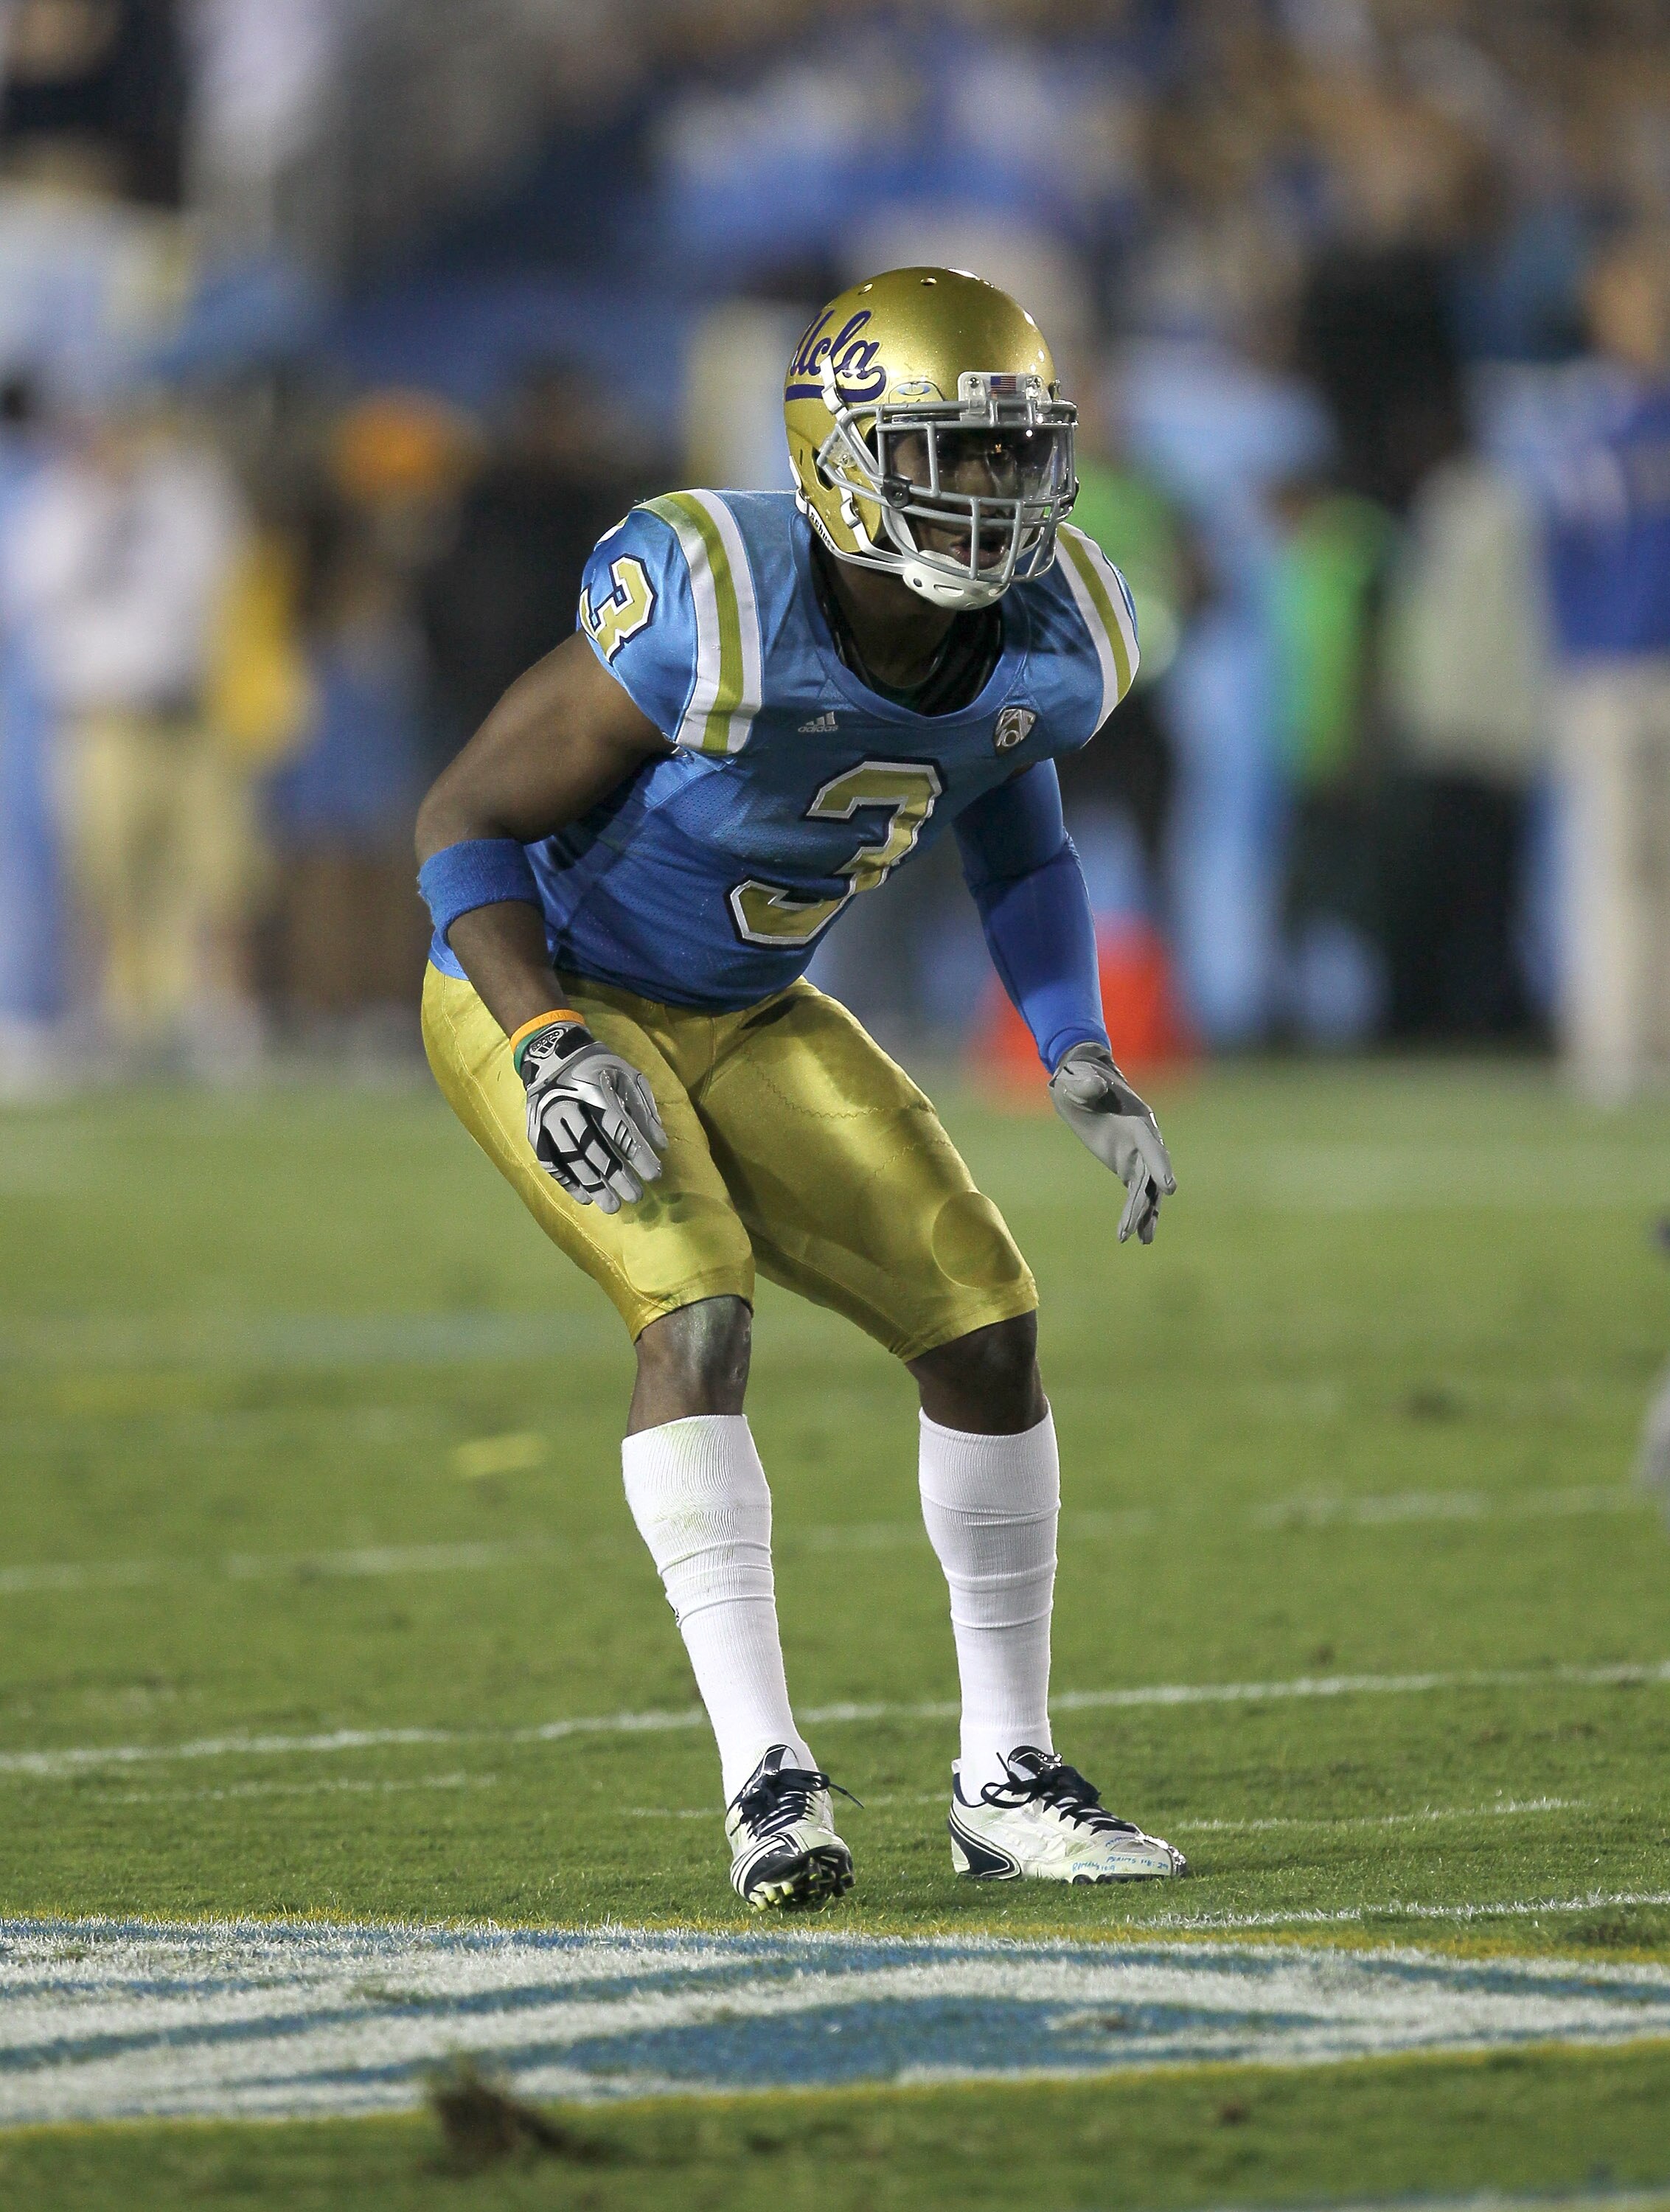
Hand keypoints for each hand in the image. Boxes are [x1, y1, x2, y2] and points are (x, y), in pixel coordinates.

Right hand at [519, 1021, 666, 1213]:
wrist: (550, 1052)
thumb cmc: (597, 1066)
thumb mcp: (627, 1076)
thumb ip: (644, 1109)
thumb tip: (660, 1144)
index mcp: (594, 1090)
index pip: (619, 1128)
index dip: (638, 1153)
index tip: (654, 1174)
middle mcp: (566, 1106)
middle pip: (593, 1147)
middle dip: (616, 1175)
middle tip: (635, 1196)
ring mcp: (547, 1120)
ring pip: (570, 1158)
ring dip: (592, 1184)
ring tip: (611, 1205)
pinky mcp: (535, 1131)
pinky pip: (550, 1161)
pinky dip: (567, 1181)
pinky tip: (584, 1197)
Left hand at [1048, 1042, 1175, 1244]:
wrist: (1081, 1081)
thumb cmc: (1078, 1079)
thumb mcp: (1076, 1080)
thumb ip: (1086, 1085)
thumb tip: (1094, 1086)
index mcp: (1136, 1119)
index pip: (1151, 1145)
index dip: (1160, 1166)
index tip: (1170, 1188)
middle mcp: (1143, 1139)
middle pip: (1150, 1176)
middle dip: (1145, 1202)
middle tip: (1138, 1229)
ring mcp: (1136, 1154)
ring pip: (1146, 1189)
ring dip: (1145, 1214)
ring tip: (1142, 1240)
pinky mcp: (1127, 1164)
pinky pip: (1136, 1192)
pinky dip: (1136, 1212)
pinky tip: (1134, 1236)